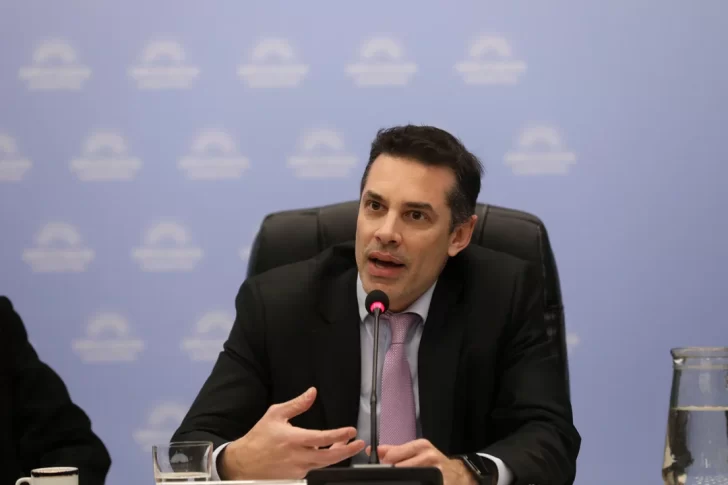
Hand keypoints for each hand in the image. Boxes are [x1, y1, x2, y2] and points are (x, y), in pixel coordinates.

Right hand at [220, 387, 365, 479]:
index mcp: (293, 439)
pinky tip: (325, 452)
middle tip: (359, 444)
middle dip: (347, 451)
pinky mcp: (296, 477)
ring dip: (337, 455)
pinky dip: (323, 460)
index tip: (351, 431)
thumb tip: (312, 393)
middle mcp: (297, 457)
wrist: (244, 462)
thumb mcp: (276, 414)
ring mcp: (297, 469)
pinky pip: (314, 468)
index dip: (340, 435)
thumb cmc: (259, 437)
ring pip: (324, 464)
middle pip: (329, 458)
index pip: (322, 439)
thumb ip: (297, 404)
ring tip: (345, 445)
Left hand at [367, 439, 476, 484]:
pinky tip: (417, 483)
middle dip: (395, 475)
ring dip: (405, 480)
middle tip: (397, 477)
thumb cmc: (435, 463)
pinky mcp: (441, 482)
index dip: (385, 465)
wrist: (459, 474)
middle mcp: (429, 456)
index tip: (384, 469)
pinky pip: (420, 484)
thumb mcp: (417, 452)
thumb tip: (376, 450)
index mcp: (421, 446)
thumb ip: (395, 450)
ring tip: (410, 480)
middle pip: (398, 469)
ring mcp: (436, 471)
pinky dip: (415, 484)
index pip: (393, 456)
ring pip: (409, 478)